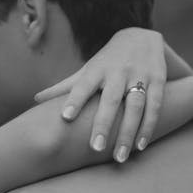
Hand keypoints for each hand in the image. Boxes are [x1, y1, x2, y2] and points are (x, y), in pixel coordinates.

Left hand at [33, 28, 166, 161]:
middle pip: (110, 100)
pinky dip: (148, 126)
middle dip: (104, 124)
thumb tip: (35, 99)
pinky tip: (140, 146)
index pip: (83, 85)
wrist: (142, 36)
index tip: (64, 117)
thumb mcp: (87, 70)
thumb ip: (65, 87)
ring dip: (128, 132)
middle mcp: (118, 72)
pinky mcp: (157, 80)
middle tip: (96, 148)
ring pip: (135, 106)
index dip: (74, 100)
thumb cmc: (107, 61)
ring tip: (120, 157)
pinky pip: (154, 106)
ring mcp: (139, 75)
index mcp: (96, 69)